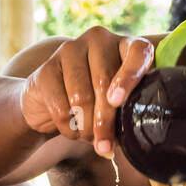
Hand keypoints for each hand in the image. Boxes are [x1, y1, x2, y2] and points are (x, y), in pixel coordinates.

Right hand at [20, 28, 154, 155]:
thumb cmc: (95, 105)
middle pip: (104, 83)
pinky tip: (71, 130)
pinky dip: (68, 127)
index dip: (131, 76)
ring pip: (82, 97)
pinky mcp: (46, 67)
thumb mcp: (116, 107)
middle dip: (105, 121)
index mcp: (125, 46)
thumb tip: (115, 145)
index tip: (118, 101)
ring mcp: (71, 49)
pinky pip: (60, 106)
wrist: (50, 103)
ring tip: (88, 138)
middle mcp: (99, 40)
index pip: (138, 52)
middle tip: (105, 146)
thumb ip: (124, 116)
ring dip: (86, 128)